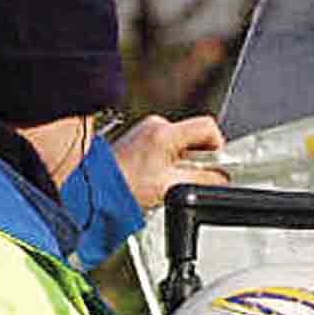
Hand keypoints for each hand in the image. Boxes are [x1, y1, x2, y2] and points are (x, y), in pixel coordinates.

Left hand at [110, 114, 227, 209]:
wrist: (92, 188)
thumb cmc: (122, 187)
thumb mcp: (169, 188)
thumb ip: (202, 181)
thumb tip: (221, 178)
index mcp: (165, 133)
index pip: (208, 128)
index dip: (218, 147)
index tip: (219, 166)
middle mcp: (156, 125)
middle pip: (195, 136)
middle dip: (199, 158)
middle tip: (189, 179)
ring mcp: (146, 130)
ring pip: (181, 143)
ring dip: (183, 161)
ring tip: (168, 181)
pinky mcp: (140, 139)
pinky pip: (166, 146)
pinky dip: (169, 161)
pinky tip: (157, 177)